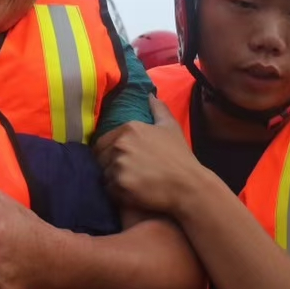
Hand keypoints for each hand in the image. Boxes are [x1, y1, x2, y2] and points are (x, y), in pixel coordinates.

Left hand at [94, 97, 200, 217]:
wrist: (189, 185)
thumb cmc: (180, 157)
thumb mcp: (171, 128)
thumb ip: (158, 109)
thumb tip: (149, 95)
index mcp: (129, 128)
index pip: (102, 142)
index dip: (109, 153)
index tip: (122, 161)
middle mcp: (120, 144)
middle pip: (101, 158)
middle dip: (110, 166)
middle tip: (128, 174)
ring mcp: (119, 164)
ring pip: (105, 175)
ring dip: (114, 180)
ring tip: (132, 184)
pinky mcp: (120, 184)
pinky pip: (109, 190)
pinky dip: (118, 193)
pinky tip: (132, 193)